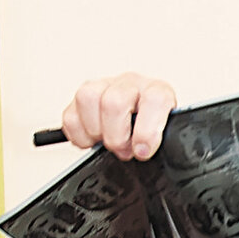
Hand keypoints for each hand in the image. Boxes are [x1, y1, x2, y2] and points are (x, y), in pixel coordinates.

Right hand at [61, 72, 176, 160]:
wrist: (144, 119)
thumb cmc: (156, 127)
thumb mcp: (168, 134)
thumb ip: (164, 143)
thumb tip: (146, 153)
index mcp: (157, 91)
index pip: (154, 100)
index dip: (146, 131)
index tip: (142, 151)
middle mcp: (130, 84)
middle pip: (114, 102)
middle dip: (117, 136)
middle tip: (124, 151)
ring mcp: (104, 86)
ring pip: (88, 99)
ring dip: (96, 131)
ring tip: (107, 143)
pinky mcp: (82, 97)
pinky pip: (70, 114)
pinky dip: (78, 134)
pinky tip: (93, 140)